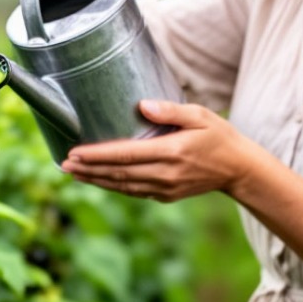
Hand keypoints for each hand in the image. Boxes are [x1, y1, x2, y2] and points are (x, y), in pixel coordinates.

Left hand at [60, 99, 262, 202]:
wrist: (239, 170)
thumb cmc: (219, 136)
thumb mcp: (200, 115)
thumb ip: (170, 110)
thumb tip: (142, 105)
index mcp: (171, 153)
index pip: (125, 155)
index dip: (97, 156)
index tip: (75, 153)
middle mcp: (165, 174)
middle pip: (118, 174)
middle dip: (88, 170)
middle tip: (63, 164)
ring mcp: (165, 189)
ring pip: (122, 186)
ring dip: (96, 180)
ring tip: (72, 173)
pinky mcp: (165, 196)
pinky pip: (133, 191)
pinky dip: (113, 186)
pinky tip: (98, 179)